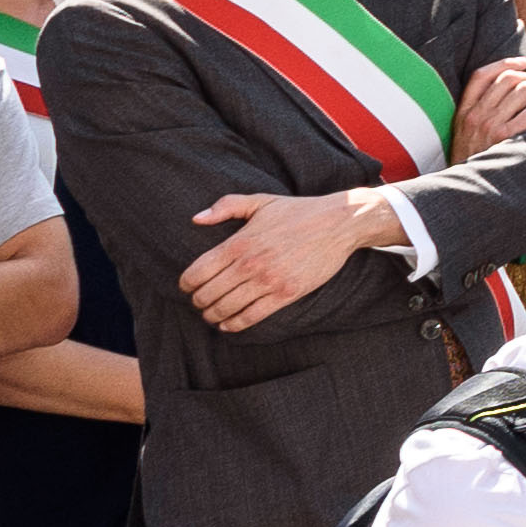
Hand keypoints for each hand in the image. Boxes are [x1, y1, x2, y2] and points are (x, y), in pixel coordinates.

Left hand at [179, 189, 397, 328]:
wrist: (340, 222)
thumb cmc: (299, 211)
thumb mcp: (262, 201)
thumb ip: (227, 206)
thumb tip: (196, 219)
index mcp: (239, 242)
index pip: (196, 273)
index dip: (186, 285)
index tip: (188, 287)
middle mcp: (250, 263)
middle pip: (206, 295)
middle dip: (198, 302)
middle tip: (200, 302)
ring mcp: (268, 280)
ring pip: (225, 309)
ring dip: (212, 315)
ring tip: (212, 314)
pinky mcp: (286, 294)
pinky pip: (250, 317)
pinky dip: (233, 325)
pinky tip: (228, 323)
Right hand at [449, 56, 525, 161]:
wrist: (468, 188)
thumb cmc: (474, 159)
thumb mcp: (465, 134)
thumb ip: (480, 113)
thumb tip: (514, 90)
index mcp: (463, 111)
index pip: (480, 75)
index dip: (504, 63)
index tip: (524, 61)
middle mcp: (474, 115)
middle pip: (508, 79)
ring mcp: (488, 125)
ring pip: (523, 91)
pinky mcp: (503, 137)